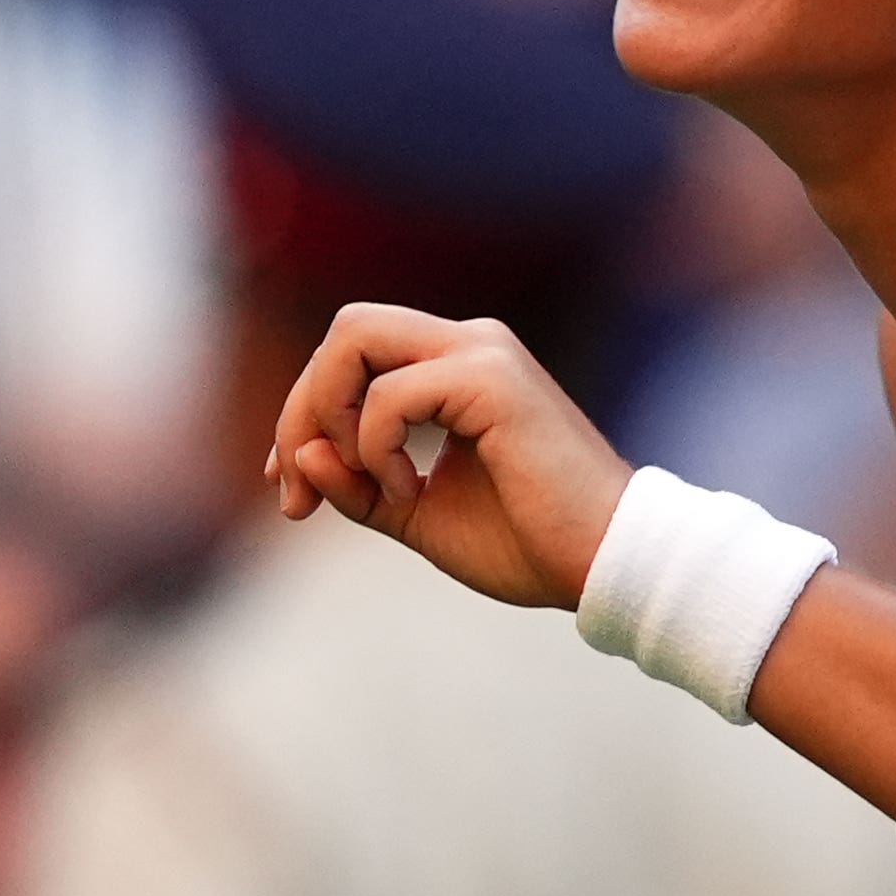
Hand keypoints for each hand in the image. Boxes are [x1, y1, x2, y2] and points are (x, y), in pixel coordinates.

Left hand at [267, 305, 629, 609]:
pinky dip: (375, 445)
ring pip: (354, 337)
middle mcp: (471, 344)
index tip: (291, 492)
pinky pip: (390, 393)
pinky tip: (405, 488)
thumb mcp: (414, 514)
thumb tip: (302, 454)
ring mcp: (484, 353)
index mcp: (457, 368)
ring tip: (367, 486)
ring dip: (328, 418)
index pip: (351, 354)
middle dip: (300, 409)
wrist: (604, 564)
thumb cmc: (528, 542)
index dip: (302, 416)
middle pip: (345, 331)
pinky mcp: (493, 380)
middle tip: (295, 491)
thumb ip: (356, 486)